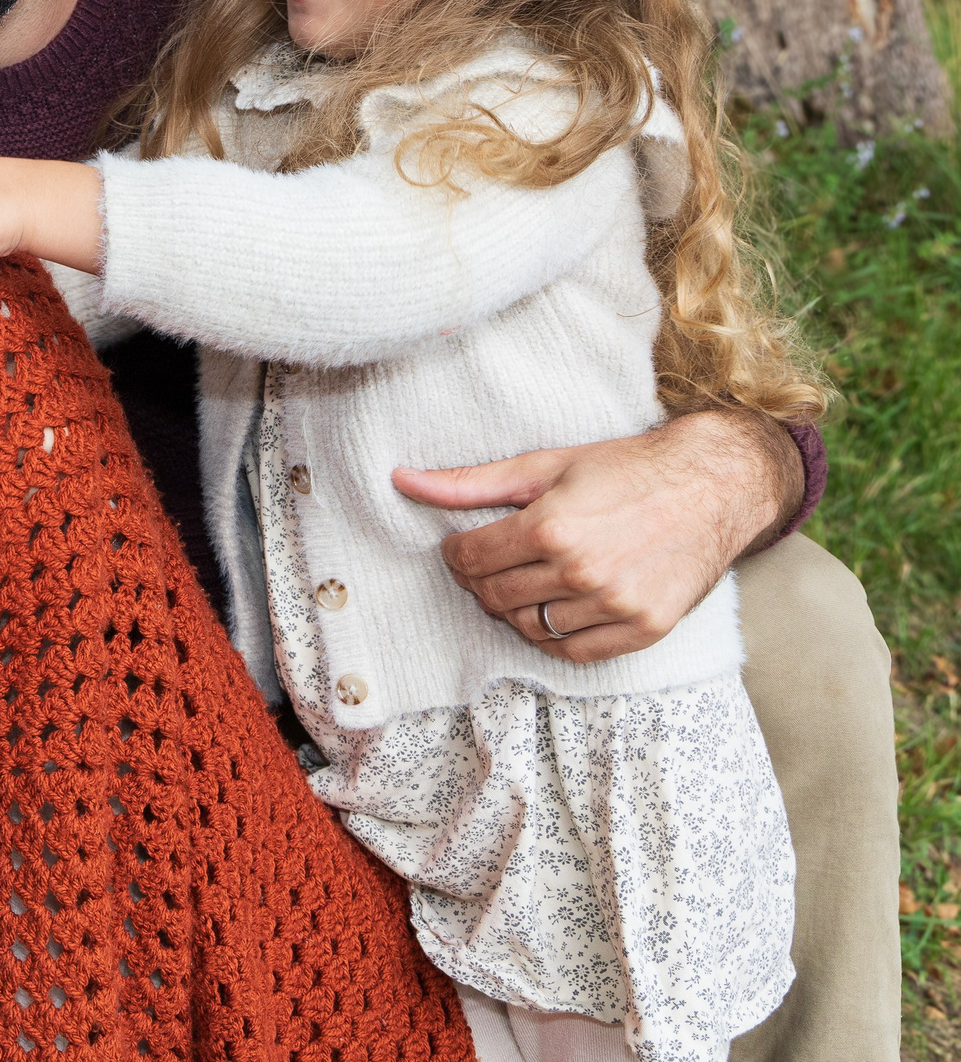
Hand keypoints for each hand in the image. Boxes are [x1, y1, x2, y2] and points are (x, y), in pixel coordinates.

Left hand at [393, 408, 802, 661]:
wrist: (713, 486)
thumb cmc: (626, 469)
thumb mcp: (545, 465)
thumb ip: (471, 482)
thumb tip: (402, 480)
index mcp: (552, 527)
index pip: (471, 559)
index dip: (456, 554)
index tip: (461, 546)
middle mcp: (582, 572)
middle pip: (495, 596)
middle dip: (480, 581)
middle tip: (490, 563)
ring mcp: (615, 605)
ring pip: (529, 627)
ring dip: (514, 609)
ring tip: (525, 581)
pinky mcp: (644, 629)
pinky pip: (573, 651)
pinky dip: (552, 636)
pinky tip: (552, 609)